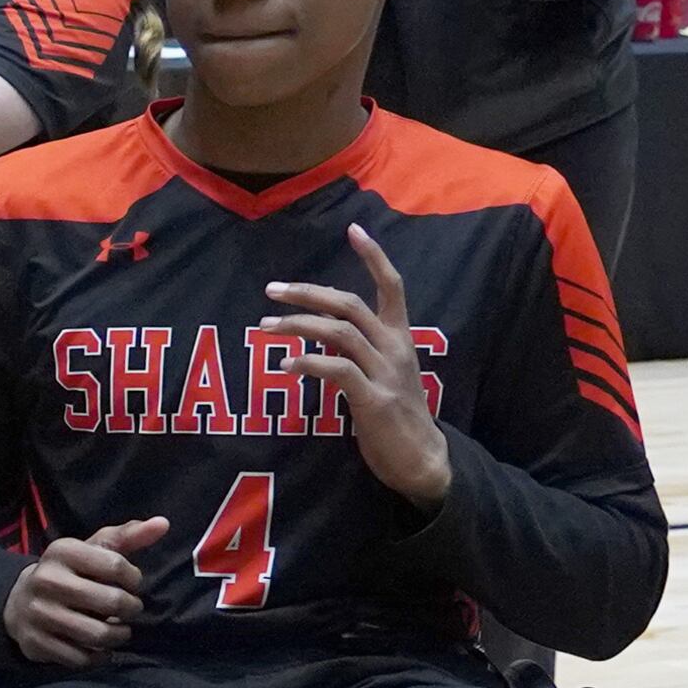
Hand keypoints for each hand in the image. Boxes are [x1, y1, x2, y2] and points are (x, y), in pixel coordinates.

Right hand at [3, 516, 171, 666]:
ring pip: (98, 634)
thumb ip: (128, 536)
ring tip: (120, 630)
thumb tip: (163, 523)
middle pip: (111, 602)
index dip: (133, 578)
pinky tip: (101, 648)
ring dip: (119, 636)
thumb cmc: (69, 574)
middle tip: (130, 609)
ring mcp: (39, 614)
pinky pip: (80, 658)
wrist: (18, 604)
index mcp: (62, 551)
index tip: (131, 584)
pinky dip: (98, 657)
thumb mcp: (92, 550)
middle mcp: (47, 580)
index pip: (115, 565)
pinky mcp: (36, 643)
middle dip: (131, 609)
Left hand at [266, 226, 451, 508]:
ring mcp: (385, 373)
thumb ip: (358, 351)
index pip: (392, 286)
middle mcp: (395, 348)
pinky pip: (337, 371)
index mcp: (400, 337)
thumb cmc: (395, 415)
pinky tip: (287, 364)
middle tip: (272, 289)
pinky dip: (309, 363)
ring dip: (299, 325)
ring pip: (340, 333)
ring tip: (266, 327)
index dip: (374, 256)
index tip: (354, 228)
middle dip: (308, 292)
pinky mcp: (373, 400)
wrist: (421, 459)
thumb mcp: (381, 373)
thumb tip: (322, 335)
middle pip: (350, 304)